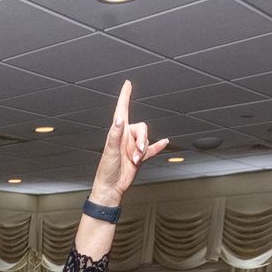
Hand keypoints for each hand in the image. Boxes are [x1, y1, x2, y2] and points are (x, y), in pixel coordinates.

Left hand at [87, 81, 167, 206]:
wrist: (111, 187)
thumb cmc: (106, 170)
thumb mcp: (110, 151)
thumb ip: (115, 135)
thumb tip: (119, 120)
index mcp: (117, 133)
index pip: (122, 110)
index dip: (125, 96)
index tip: (128, 84)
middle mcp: (125, 137)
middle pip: (142, 128)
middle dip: (143, 139)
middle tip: (137, 153)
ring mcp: (133, 146)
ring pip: (147, 139)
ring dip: (144, 149)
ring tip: (136, 159)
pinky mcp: (139, 157)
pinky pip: (152, 149)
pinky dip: (158, 146)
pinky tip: (165, 142)